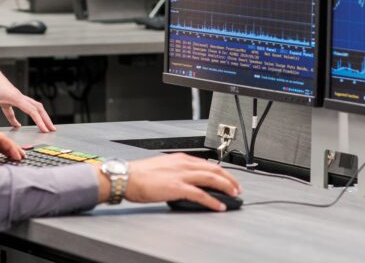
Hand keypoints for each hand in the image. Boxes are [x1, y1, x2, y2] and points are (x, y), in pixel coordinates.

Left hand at [0, 65, 55, 132]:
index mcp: (16, 97)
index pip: (32, 111)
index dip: (40, 121)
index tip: (45, 131)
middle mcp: (17, 96)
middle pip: (36, 108)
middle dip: (45, 119)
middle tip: (51, 129)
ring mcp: (13, 96)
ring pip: (29, 107)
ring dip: (36, 116)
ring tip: (40, 127)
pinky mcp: (7, 96)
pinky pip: (16, 108)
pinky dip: (17, 117)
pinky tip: (16, 125)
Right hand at [98, 153, 241, 210]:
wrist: (127, 177)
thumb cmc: (139, 175)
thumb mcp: (161, 167)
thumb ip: (174, 171)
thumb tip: (182, 180)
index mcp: (179, 158)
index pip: (206, 163)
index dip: (220, 172)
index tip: (227, 178)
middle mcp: (183, 164)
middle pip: (213, 169)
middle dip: (229, 179)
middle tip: (237, 187)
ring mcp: (181, 175)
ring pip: (211, 179)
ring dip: (226, 187)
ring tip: (234, 195)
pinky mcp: (178, 187)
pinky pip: (201, 194)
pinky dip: (213, 200)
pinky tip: (219, 206)